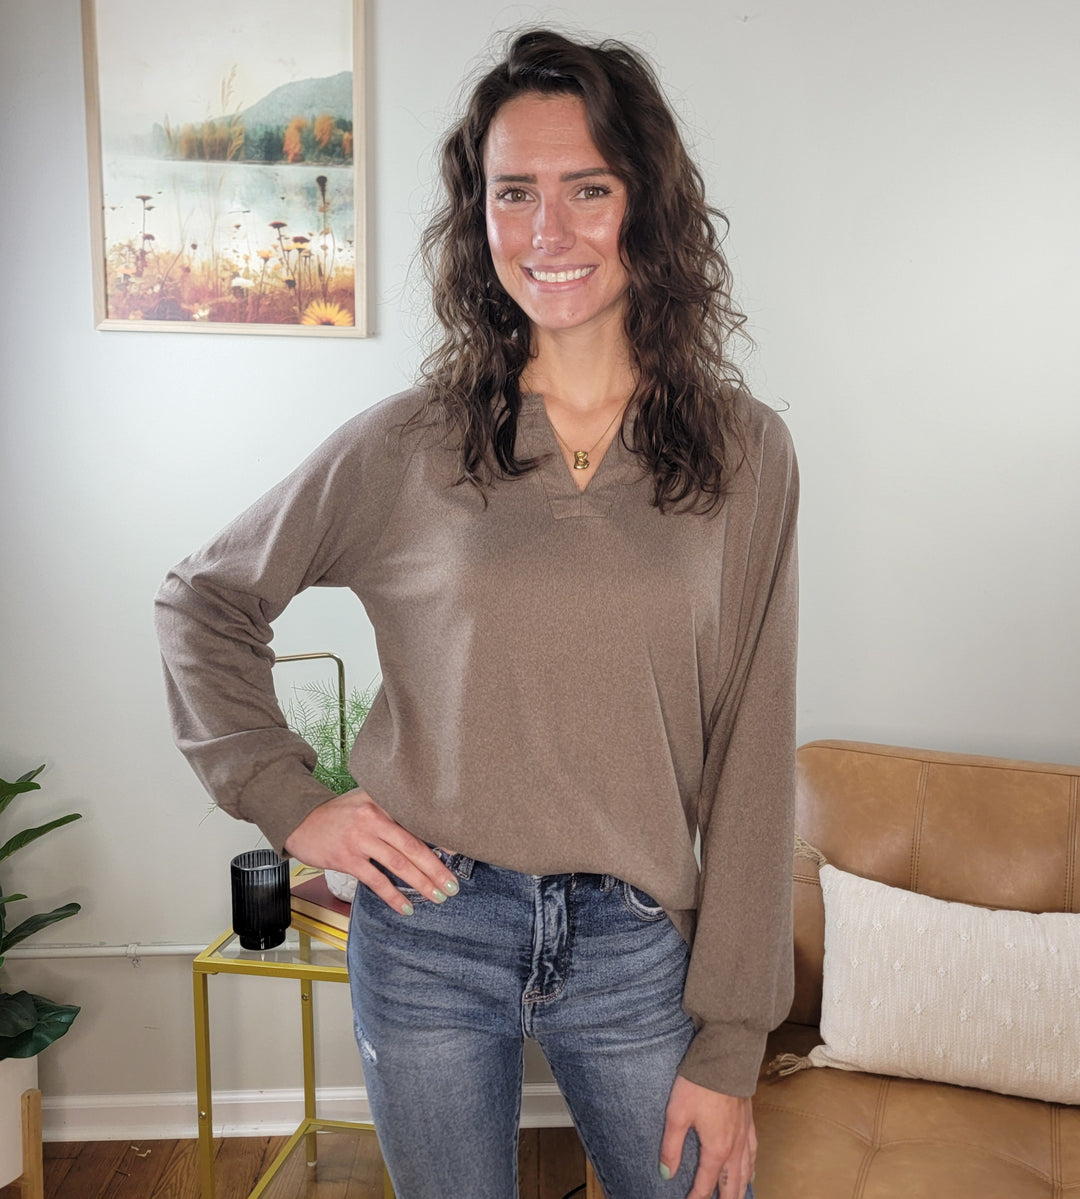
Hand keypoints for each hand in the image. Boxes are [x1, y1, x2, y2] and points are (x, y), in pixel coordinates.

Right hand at [284, 789, 458, 915]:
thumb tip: (423, 829)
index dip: (439, 838)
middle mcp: (374, 817)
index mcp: (382, 801)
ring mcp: (360, 838)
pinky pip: (376, 881)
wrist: (299, 819)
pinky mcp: (346, 858)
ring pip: (398, 864)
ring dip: (421, 883)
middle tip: (452, 885)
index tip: (458, 853)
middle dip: (436, 868)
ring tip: (437, 897)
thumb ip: (390, 810)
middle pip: (413, 845)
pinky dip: (392, 896)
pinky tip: (404, 907)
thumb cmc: (337, 813)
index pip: (416, 820)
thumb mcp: (364, 801)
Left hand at [660, 1075, 755, 1198]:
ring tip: (734, 1198)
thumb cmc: (698, 1085)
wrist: (725, 1059)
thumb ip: (671, 1147)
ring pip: (746, 1172)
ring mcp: (745, 1135)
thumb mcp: (677, 1114)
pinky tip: (750, 1170)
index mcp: (716, 1149)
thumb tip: (666, 1173)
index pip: (706, 1184)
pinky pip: (754, 1153)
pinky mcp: (749, 1121)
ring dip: (739, 1189)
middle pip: (731, 1185)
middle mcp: (734, 1148)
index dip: (696, 1198)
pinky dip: (751, 1168)